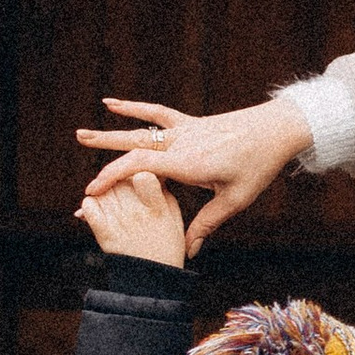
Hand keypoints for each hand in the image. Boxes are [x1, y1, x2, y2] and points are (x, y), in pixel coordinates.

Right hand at [76, 94, 311, 249]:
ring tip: (81, 135)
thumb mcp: (235, 200)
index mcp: (188, 163)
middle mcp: (181, 143)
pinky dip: (134, 108)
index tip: (92, 192)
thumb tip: (189, 251)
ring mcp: (184, 130)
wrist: (278, 129)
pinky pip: (157, 113)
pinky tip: (111, 103)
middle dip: (103, 157)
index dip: (112, 179)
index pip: (140, 169)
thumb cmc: (259, 166)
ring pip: (140, 131)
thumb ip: (207, 223)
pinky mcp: (191, 123)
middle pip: (133, 148)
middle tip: (77, 165)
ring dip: (110, 133)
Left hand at [76, 171, 189, 266]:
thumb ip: (162, 193)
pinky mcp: (104, 234)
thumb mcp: (174, 218)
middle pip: (119, 181)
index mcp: (157, 208)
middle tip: (124, 193)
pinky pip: (88, 207)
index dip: (140, 174)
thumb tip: (146, 173)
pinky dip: (89, 204)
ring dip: (104, 191)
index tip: (141, 181)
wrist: (151, 280)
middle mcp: (137, 214)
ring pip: (102, 191)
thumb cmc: (166, 246)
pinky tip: (98, 208)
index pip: (142, 175)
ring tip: (113, 202)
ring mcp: (119, 223)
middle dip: (120, 182)